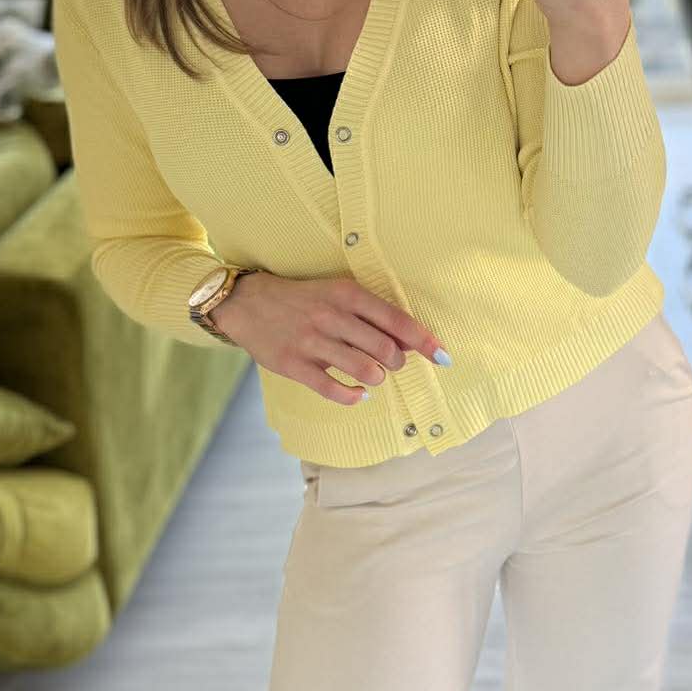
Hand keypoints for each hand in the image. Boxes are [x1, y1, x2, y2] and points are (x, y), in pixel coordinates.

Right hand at [211, 273, 444, 404]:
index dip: (424, 341)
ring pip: (364, 369)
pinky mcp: (294, 365)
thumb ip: (371, 316)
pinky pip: (332, 389)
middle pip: (384, 348)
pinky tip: (359, 394)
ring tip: (373, 375)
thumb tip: (409, 342)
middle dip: (397, 361)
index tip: (444, 357)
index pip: (396, 320)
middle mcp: (331, 316)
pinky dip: (353, 396)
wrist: (248, 302)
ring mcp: (311, 342)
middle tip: (392, 362)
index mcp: (346, 294)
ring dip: (377, 377)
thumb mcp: (337, 294)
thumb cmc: (303, 299)